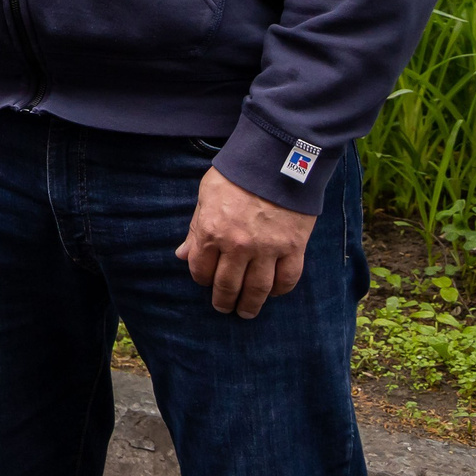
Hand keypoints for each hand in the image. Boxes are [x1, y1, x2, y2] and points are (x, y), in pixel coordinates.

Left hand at [176, 167, 314, 317]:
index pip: (200, 269)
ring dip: (251, 305)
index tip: (205, 281)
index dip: (201, 279)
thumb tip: (182, 255)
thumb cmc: (235, 176)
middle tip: (224, 309)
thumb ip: (195, 228)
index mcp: (211, 231)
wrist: (276, 162)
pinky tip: (274, 293)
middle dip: (224, 300)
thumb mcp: (205, 196)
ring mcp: (267, 249)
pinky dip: (280, 290)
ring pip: (258, 289)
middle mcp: (238, 245)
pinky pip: (287, 279)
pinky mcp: (293, 248)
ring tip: (246, 312)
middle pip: (228, 285)